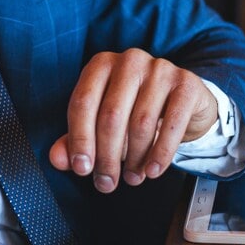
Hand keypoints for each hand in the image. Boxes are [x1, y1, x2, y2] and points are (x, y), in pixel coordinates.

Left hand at [47, 49, 217, 191]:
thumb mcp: (103, 124)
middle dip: (107, 156)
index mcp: (101, 65)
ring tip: (131, 178)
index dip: (79, 139)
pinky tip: (152, 171)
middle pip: (111, 115)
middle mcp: (129, 60)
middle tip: (106, 183)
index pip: (82, 103)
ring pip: (141, 123)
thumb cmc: (135, 111)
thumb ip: (77, 140)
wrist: (183, 102)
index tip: (82, 169)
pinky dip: (161, 153)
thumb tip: (57, 159)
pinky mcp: (187, 84)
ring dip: (134, 159)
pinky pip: (172, 124)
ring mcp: (160, 69)